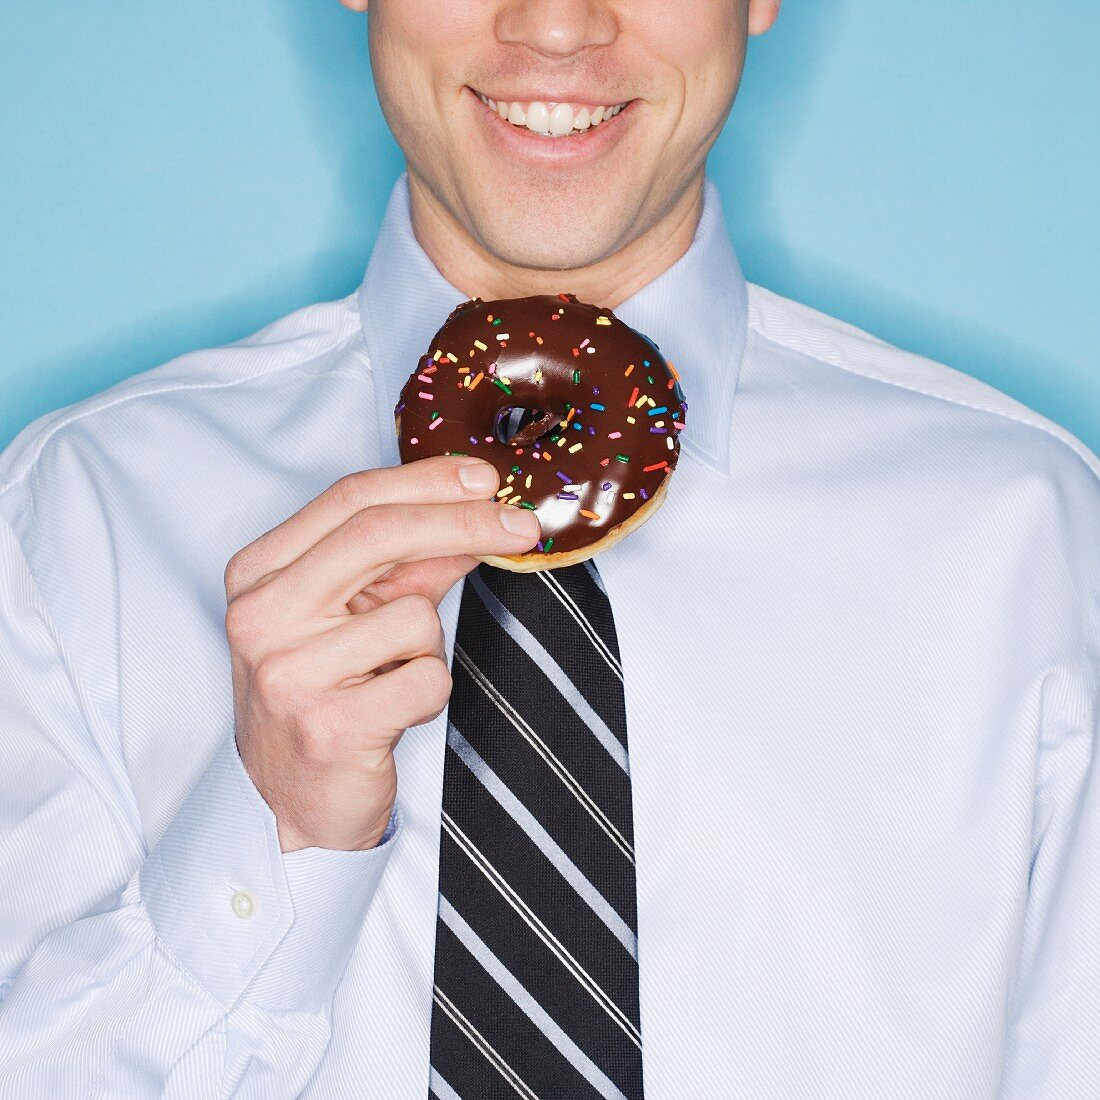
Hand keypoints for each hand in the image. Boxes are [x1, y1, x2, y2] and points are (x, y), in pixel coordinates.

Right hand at [222, 456, 539, 851]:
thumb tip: (476, 516)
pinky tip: (393, 713)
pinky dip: (429, 693)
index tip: (485, 479)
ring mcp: (288, 672)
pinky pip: (427, 677)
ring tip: (389, 680)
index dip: (428, 481)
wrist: (287, 804)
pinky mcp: (329, 726)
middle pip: (380, 534)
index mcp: (259, 575)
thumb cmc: (321, 696)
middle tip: (523, 526)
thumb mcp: (354, 617)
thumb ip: (406, 565)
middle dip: (466, 522)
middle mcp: (262, 616)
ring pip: (415, 616)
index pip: (352, 500)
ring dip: (427, 648)